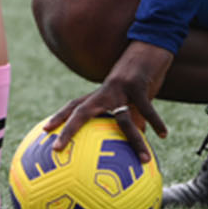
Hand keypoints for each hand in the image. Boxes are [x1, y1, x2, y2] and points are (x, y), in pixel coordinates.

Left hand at [41, 41, 172, 157]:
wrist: (149, 49)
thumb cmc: (137, 79)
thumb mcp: (130, 99)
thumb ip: (129, 121)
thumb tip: (132, 146)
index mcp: (100, 95)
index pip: (73, 106)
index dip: (59, 118)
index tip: (44, 131)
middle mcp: (105, 92)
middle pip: (82, 111)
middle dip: (68, 129)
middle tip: (56, 147)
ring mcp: (120, 89)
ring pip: (123, 119)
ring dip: (134, 140)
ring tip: (144, 159)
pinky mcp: (139, 86)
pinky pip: (147, 108)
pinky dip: (156, 121)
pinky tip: (163, 134)